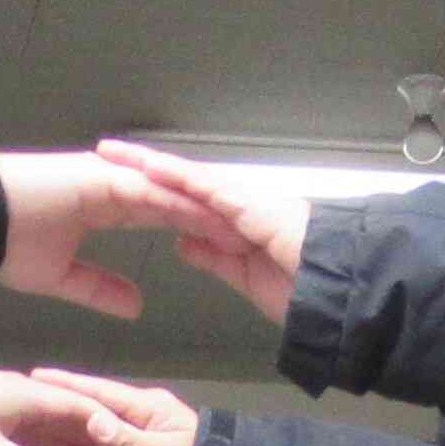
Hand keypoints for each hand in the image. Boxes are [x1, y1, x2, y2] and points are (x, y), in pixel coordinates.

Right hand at [0, 150, 223, 318]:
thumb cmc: (7, 245)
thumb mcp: (62, 278)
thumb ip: (101, 289)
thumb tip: (135, 306)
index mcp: (107, 206)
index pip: (162, 217)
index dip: (194, 231)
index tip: (224, 248)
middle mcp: (115, 187)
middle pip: (175, 202)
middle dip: (211, 219)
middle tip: (249, 235)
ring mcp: (110, 178)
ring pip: (168, 195)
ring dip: (203, 212)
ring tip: (238, 228)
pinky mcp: (102, 179)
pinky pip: (148, 193)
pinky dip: (176, 205)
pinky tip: (204, 217)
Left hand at [0, 366, 157, 445]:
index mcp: (29, 396)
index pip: (77, 406)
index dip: (104, 421)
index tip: (130, 436)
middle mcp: (29, 397)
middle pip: (72, 416)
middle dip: (98, 435)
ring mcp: (17, 408)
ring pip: (57, 427)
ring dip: (81, 443)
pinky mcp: (5, 420)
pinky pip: (39, 434)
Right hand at [26, 371, 204, 445]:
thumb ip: (126, 440)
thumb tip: (93, 423)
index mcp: (145, 406)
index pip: (100, 392)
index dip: (69, 384)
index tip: (39, 376)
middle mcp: (136, 416)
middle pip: (92, 409)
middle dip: (61, 403)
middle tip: (26, 396)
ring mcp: (134, 437)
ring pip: (93, 432)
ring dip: (65, 429)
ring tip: (33, 424)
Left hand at [95, 142, 313, 321]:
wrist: (339, 294)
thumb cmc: (303, 290)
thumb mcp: (243, 276)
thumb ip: (212, 257)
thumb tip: (182, 242)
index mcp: (233, 222)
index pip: (182, 198)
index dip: (148, 187)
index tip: (114, 181)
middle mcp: (237, 204)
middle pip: (181, 179)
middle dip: (142, 165)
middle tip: (105, 151)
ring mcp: (246, 202)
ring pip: (191, 177)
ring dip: (154, 164)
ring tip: (117, 153)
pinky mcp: (254, 207)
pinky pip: (211, 189)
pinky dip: (182, 179)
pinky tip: (155, 170)